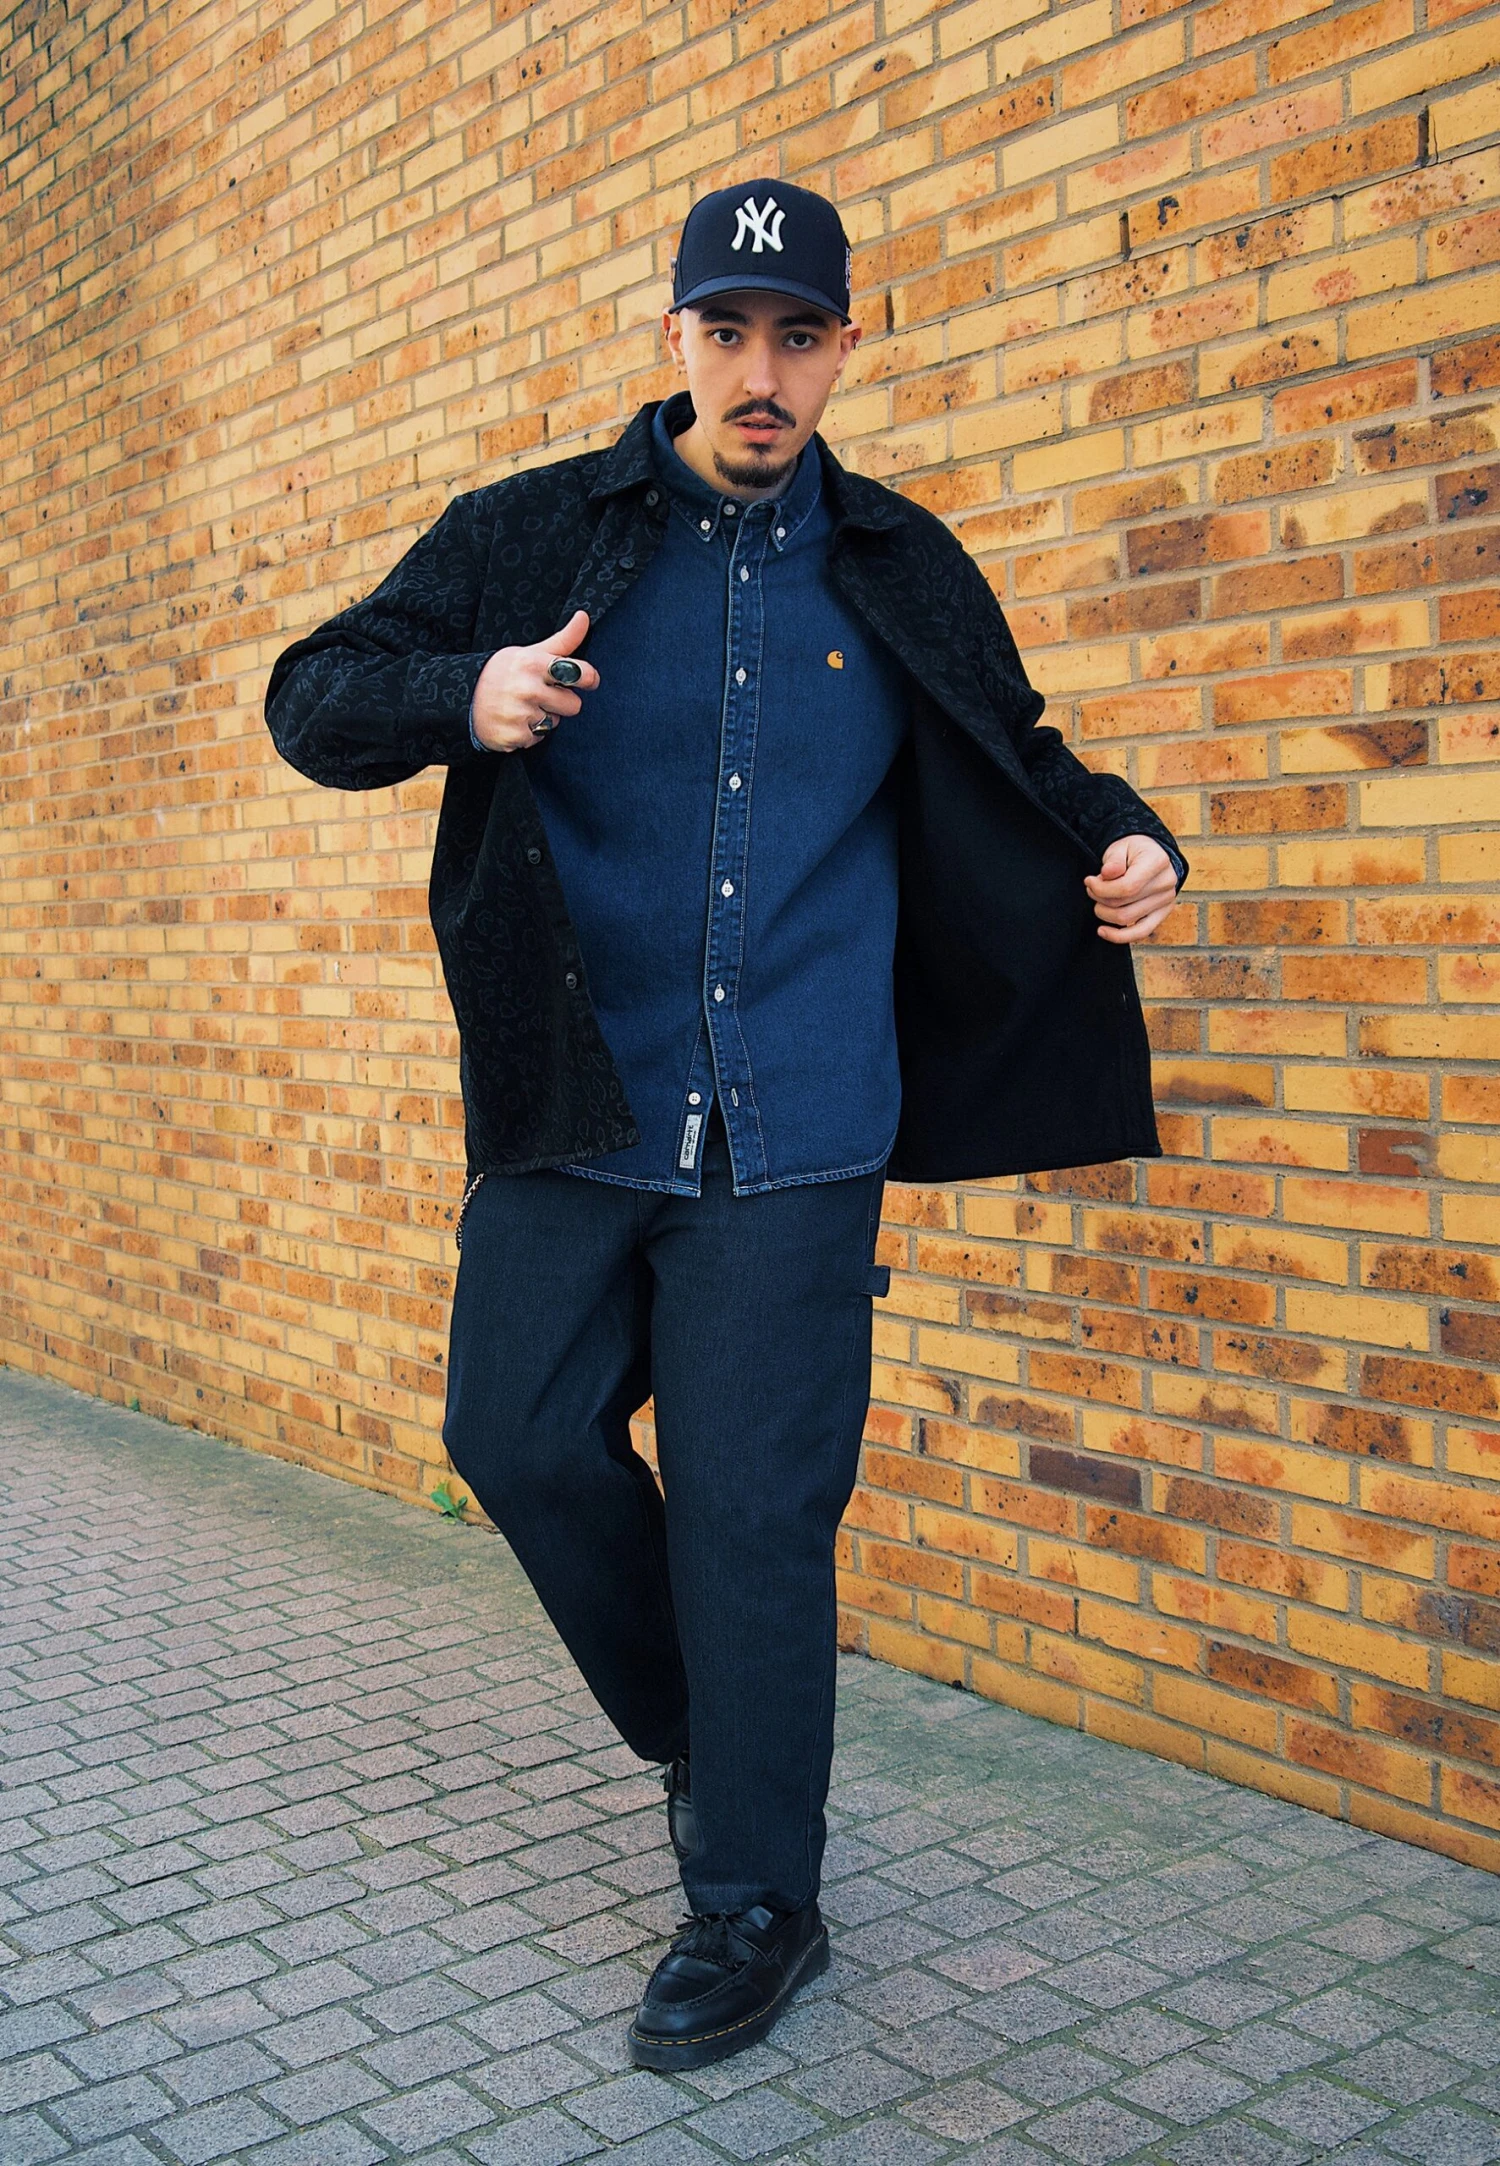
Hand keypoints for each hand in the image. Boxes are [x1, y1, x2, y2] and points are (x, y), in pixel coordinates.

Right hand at [471, 610, 597, 751]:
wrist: (463, 698)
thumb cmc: (503, 673)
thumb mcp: (530, 653)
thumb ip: (562, 640)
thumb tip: (584, 616)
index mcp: (534, 664)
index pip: (579, 673)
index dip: (589, 678)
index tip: (588, 681)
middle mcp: (527, 689)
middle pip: (574, 705)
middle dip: (561, 702)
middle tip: (540, 695)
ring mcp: (520, 714)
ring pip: (555, 723)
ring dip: (544, 719)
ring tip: (522, 707)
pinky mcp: (514, 736)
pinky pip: (538, 739)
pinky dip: (528, 734)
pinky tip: (513, 721)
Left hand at [1085, 835, 1178, 943]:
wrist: (1150, 854)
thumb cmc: (1133, 850)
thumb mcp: (1121, 847)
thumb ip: (1114, 860)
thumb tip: (1106, 874)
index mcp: (1158, 863)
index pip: (1127, 887)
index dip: (1102, 889)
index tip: (1089, 881)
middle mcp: (1166, 883)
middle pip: (1124, 904)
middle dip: (1100, 898)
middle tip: (1092, 888)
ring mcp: (1166, 901)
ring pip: (1127, 919)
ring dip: (1105, 913)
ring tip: (1099, 900)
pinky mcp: (1163, 913)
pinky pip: (1141, 932)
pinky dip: (1119, 936)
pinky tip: (1103, 931)